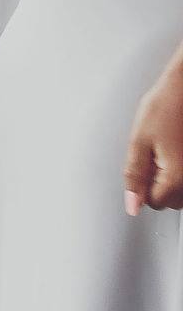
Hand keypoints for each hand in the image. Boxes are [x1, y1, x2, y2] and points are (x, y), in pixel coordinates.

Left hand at [124, 66, 182, 213]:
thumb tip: (132, 205)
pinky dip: (181, 169)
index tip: (144, 166)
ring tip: (168, 149)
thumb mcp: (139, 140)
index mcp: (177, 176)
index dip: (143, 185)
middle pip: (173, 201)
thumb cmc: (167, 105)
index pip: (155, 203)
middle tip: (156, 154)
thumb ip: (134, 175)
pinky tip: (178, 148)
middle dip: (160, 183)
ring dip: (173, 178)